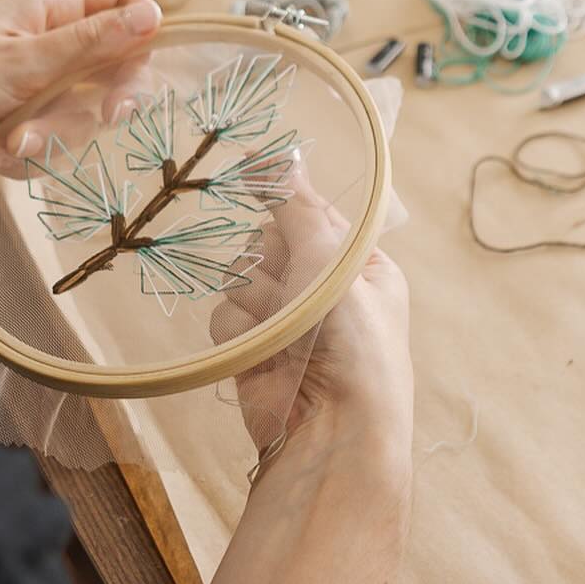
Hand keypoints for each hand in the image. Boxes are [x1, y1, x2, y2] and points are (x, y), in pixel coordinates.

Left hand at [0, 0, 161, 203]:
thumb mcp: (23, 61)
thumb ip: (91, 43)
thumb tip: (153, 16)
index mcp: (48, 8)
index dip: (140, 22)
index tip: (142, 59)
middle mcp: (47, 43)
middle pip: (114, 62)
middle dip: (108, 97)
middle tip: (107, 116)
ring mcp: (34, 88)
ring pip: (85, 112)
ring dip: (57, 134)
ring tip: (14, 143)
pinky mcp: (19, 128)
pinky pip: (54, 145)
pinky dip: (31, 156)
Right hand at [211, 171, 413, 468]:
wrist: (333, 429)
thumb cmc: (354, 342)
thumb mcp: (332, 261)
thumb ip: (298, 207)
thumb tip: (276, 154)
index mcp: (359, 264)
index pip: (312, 212)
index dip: (284, 195)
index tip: (249, 165)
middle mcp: (322, 288)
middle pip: (267, 240)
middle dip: (273, 258)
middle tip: (296, 282)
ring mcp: (285, 319)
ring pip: (241, 276)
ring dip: (258, 299)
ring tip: (285, 331)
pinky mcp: (252, 347)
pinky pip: (225, 314)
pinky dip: (240, 331)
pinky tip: (261, 352)